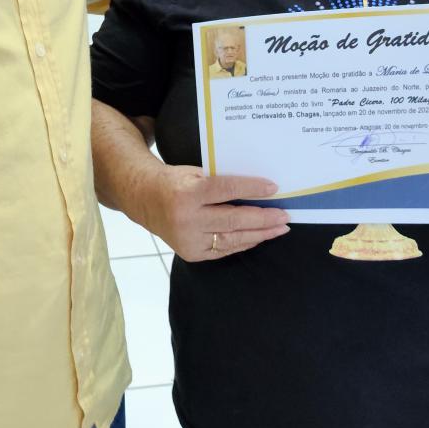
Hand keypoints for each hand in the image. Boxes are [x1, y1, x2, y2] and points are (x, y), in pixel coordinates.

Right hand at [137, 165, 289, 261]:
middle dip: (263, 218)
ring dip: (259, 234)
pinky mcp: (191, 253)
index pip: (226, 190)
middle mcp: (187, 219)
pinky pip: (224, 249)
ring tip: (279, 228)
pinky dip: (244, 242)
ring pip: (231, 239)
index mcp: (188, 193)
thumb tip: (257, 190)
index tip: (274, 188)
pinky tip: (259, 237)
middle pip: (233, 220)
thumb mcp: (195, 174)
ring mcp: (188, 240)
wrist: (144, 199)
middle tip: (284, 215)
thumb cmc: (175, 181)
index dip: (252, 189)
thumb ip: (220, 183)